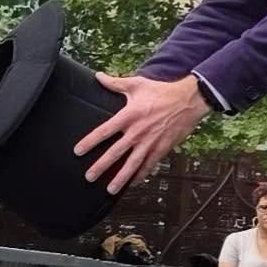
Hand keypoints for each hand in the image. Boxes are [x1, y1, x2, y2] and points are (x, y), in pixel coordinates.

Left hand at [74, 73, 208, 194]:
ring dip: (120, 177)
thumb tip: (98, 77)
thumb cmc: (161, 91)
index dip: (90, 141)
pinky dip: (141, 175)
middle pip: (116, 152)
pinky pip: (149, 165)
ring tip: (110, 189)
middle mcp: (138, 132)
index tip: (78, 151)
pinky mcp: (162, 148)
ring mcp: (150, 142)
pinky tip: (132, 183)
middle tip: (89, 177)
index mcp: (129, 116)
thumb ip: (115, 83)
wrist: (188, 100)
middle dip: (101, 166)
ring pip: (132, 164)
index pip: (105, 131)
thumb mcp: (137, 84)